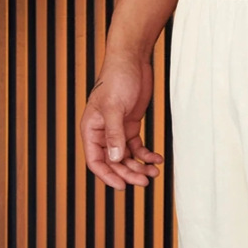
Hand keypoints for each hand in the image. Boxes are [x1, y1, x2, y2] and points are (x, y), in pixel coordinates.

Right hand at [80, 53, 159, 190]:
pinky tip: (157, 159)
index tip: (122, 187)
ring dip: (139, 167)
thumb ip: (114, 134)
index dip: (108, 176)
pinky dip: (147, 155)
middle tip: (145, 182)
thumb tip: (116, 160)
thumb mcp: (114, 107)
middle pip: (113, 163)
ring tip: (154, 172)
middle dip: (129, 174)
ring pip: (126, 158)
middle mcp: (102, 133)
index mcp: (91, 129)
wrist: (132, 60)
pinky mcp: (130, 125)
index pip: (95, 161)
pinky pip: (137, 147)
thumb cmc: (117, 78)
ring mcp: (117, 130)